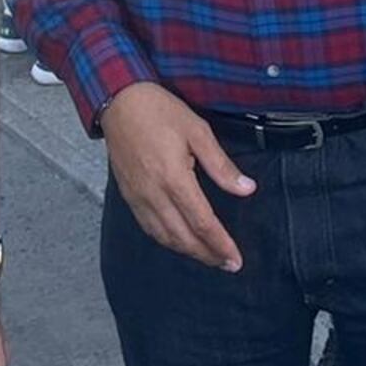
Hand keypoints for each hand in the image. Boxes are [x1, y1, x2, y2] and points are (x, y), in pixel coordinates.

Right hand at [100, 81, 255, 272]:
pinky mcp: (128, 195)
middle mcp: (154, 194)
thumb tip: (247, 189)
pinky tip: (179, 240)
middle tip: (228, 264)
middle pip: (183, 237)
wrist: (119, 101)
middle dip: (207, 255)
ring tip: (208, 257)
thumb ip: (221, 165)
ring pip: (164, 237)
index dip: (221, 244)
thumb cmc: (159, 110)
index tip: (235, 259)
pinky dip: (167, 241)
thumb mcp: (197, 131)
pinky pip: (148, 227)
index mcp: (174, 178)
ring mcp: (138, 197)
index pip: (202, 223)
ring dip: (188, 251)